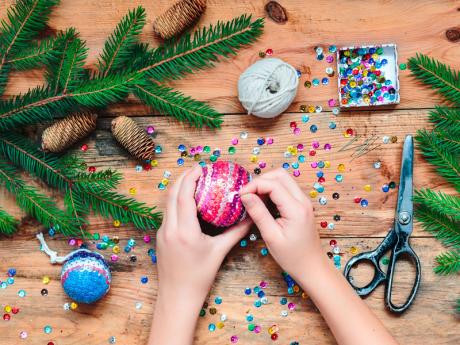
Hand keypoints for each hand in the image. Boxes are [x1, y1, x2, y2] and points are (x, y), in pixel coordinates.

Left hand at [150, 165, 250, 344]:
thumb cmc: (199, 277)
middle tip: (198, 170)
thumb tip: (251, 217)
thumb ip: (236, 233)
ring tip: (194, 181)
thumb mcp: (219, 252)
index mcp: (185, 231)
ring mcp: (162, 232)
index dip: (190, 178)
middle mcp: (169, 228)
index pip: (184, 195)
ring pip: (167, 202)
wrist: (177, 297)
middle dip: (183, 178)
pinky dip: (176, 201)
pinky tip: (188, 202)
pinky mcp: (160, 237)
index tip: (201, 167)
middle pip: (172, 194)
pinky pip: (167, 212)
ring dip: (178, 188)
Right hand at [239, 169, 324, 284]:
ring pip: (283, 179)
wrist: (312, 267)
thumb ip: (258, 213)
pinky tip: (263, 202)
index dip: (254, 185)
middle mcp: (303, 200)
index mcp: (296, 208)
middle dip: (260, 180)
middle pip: (280, 174)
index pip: (273, 184)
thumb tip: (245, 196)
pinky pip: (286, 188)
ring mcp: (304, 201)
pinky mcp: (301, 205)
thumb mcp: (271, 236)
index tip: (240, 195)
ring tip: (253, 198)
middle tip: (247, 194)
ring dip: (266, 184)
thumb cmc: (292, 257)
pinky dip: (272, 190)